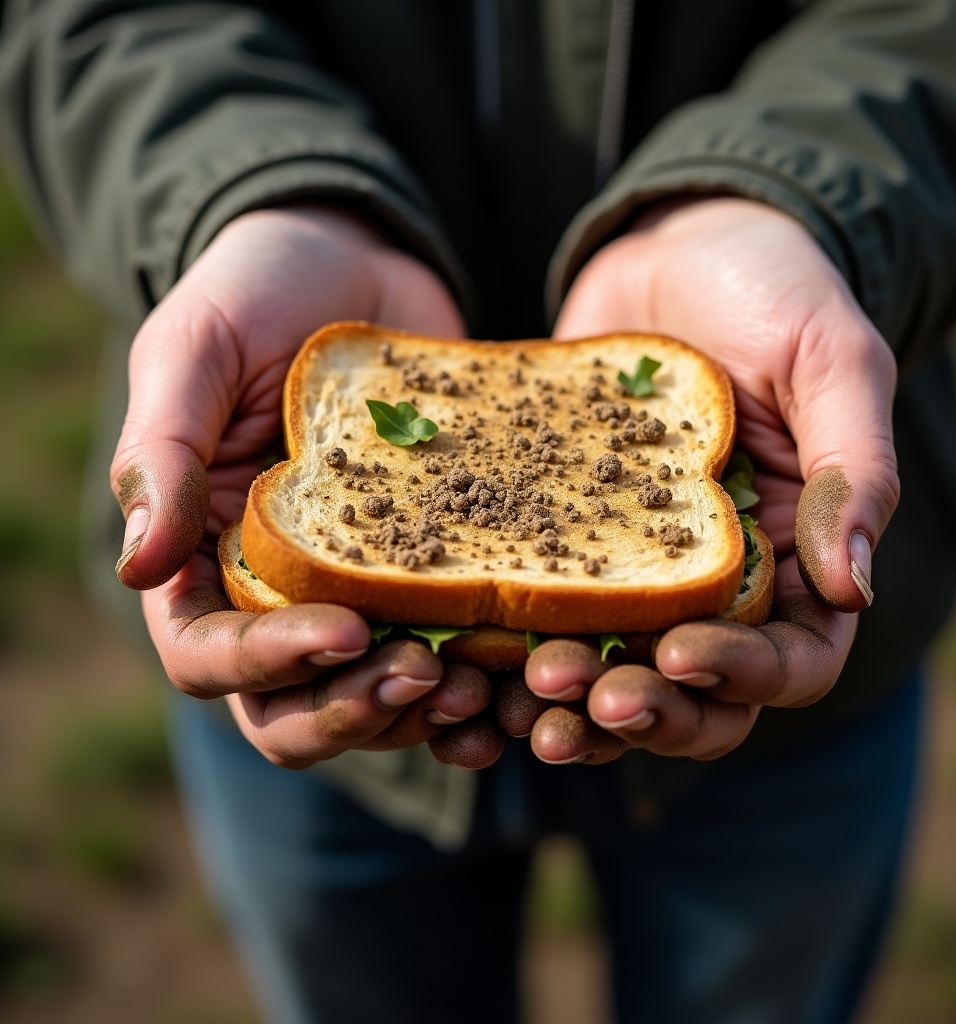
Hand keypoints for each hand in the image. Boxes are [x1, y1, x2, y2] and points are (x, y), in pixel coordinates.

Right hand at [110, 205, 491, 765]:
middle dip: (353, 710)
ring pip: (374, 696)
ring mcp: (362, 587)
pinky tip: (529, 662)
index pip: (212, 655)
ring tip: (481, 687)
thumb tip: (137, 566)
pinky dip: (483, 674)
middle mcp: (279, 593)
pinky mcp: (433, 566)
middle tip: (424, 675)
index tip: (347, 631)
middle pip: (294, 708)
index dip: (271, 664)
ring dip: (422, 711)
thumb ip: (162, 450)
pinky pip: (452, 645)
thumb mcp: (195, 352)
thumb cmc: (257, 294)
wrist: (358, 259)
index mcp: (204, 557)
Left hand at [527, 196, 898, 762]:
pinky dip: (509, 644)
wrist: (674, 246)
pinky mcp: (563, 537)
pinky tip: (466, 652)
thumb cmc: (771, 292)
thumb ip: (851, 469)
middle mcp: (713, 581)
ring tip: (520, 695)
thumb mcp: (831, 361)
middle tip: (578, 695)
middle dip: (639, 706)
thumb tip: (855, 588)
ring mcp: (632, 565)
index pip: (788, 659)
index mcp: (794, 558)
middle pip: (690, 691)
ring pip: (609, 668)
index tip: (678, 653)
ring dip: (568, 699)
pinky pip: (539, 609)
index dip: (738, 676)